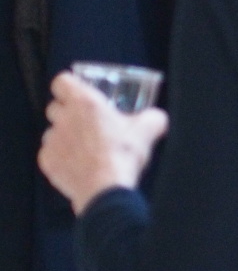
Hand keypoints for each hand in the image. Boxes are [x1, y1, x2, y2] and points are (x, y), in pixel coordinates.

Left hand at [39, 74, 166, 214]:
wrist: (105, 188)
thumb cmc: (123, 154)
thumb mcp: (150, 129)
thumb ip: (153, 117)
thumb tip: (157, 117)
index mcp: (85, 103)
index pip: (61, 82)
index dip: (68, 84)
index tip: (77, 89)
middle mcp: (64, 119)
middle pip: (53, 106)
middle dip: (66, 110)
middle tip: (85, 118)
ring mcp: (52, 141)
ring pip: (52, 131)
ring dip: (64, 134)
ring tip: (83, 144)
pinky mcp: (47, 162)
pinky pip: (50, 153)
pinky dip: (61, 155)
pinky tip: (78, 162)